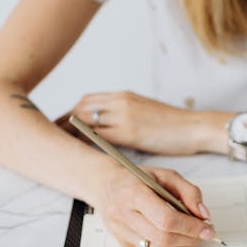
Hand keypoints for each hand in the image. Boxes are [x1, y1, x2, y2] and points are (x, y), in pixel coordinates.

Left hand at [71, 91, 204, 154]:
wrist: (193, 127)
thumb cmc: (173, 124)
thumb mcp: (145, 111)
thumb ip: (126, 113)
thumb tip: (111, 125)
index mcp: (124, 96)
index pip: (88, 100)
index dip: (72, 111)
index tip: (61, 122)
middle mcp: (121, 102)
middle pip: (82, 108)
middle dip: (64, 121)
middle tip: (53, 133)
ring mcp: (124, 115)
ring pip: (87, 121)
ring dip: (70, 132)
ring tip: (59, 143)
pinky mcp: (130, 132)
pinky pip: (99, 136)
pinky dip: (85, 142)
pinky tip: (78, 150)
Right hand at [93, 165, 214, 246]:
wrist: (107, 185)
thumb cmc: (137, 179)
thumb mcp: (166, 176)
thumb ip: (189, 192)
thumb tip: (203, 215)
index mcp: (133, 193)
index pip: (166, 219)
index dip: (191, 227)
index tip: (207, 228)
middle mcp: (123, 214)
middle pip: (163, 238)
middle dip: (190, 238)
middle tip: (203, 233)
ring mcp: (120, 231)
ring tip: (192, 237)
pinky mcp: (122, 242)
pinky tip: (178, 240)